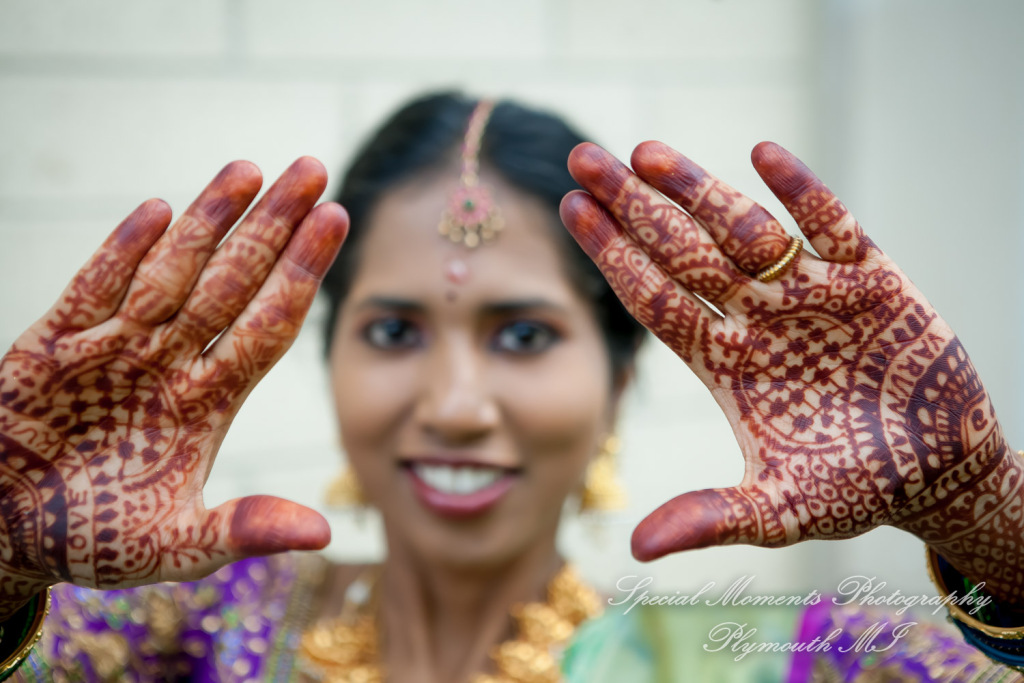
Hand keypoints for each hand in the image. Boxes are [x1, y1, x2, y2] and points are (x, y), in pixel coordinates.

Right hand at [0, 158, 347, 615]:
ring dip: (208, 221)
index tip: (337, 221)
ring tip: (249, 169)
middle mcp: (171, 363)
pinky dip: (120, 252)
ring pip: (171, 272)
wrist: (5, 532)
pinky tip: (158, 210)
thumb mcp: (175, 546)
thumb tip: (324, 535)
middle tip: (312, 170)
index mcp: (208, 401)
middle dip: (272, 227)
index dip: (302, 273)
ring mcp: (115, 348)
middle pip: (233, 283)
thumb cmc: (93, 537)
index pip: (269, 324)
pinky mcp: (53, 346)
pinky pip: (92, 290)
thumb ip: (243, 530)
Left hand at [560, 141, 1021, 597]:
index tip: (571, 210)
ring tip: (646, 152)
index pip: (654, 298)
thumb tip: (638, 551)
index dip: (613, 256)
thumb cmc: (854, 488)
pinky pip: (833, 226)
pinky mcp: (871, 279)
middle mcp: (755, 316)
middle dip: (635, 206)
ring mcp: (809, 292)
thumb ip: (714, 517)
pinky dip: (803, 193)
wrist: (939, 471)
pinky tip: (763, 155)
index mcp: (724, 361)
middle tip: (585, 158)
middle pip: (682, 250)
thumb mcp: (781, 509)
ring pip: (744, 228)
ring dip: (700, 190)